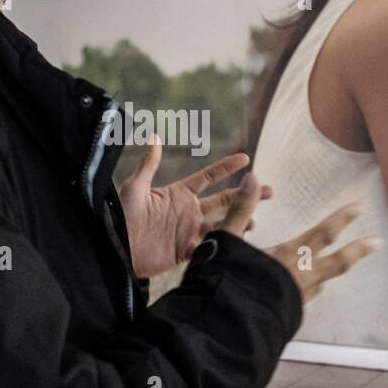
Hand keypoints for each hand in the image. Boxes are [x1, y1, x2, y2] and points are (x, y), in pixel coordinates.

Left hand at [118, 137, 266, 278]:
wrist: (116, 248)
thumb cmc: (121, 216)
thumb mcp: (135, 188)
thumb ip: (148, 164)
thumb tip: (154, 136)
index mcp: (178, 193)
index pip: (209, 177)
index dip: (226, 167)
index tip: (246, 158)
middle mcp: (188, 211)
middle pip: (223, 200)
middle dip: (246, 195)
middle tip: (270, 190)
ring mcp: (189, 231)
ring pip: (222, 224)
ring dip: (240, 221)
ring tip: (256, 220)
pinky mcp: (186, 251)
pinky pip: (211, 247)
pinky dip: (225, 245)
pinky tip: (240, 244)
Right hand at [219, 176, 379, 304]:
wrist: (229, 328)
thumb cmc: (230, 283)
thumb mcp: (228, 240)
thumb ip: (241, 209)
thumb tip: (252, 178)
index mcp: (289, 255)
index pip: (323, 233)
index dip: (343, 219)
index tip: (361, 207)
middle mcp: (300, 277)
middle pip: (337, 262)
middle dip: (358, 250)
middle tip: (377, 243)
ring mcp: (298, 299)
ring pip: (321, 282)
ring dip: (328, 273)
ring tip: (331, 268)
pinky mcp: (289, 314)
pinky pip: (305, 297)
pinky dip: (307, 289)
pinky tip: (299, 291)